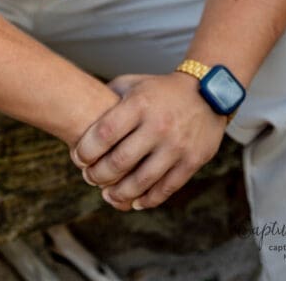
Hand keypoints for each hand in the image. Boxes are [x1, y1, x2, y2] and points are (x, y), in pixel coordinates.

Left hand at [70, 72, 226, 210]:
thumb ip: (108, 97)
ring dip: (119, 193)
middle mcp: (158, 125)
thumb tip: (81, 114)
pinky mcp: (192, 161)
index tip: (78, 157)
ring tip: (107, 194)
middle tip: (90, 177)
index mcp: (140, 104)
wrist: (207, 93)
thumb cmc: (160, 90)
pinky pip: (165, 189)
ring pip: (141, 181)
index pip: (104, 133)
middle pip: (119, 162)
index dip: (86, 150)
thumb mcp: (134, 84)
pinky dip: (147, 199)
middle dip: (98, 175)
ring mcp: (176, 145)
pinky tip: (134, 200)